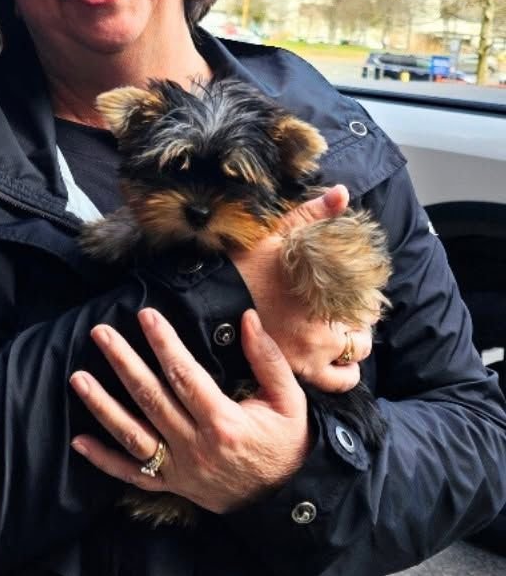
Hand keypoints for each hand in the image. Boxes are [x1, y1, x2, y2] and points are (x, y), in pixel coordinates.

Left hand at [70, 308, 310, 513]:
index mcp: (225, 422)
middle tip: (100, 333)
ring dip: (102, 405)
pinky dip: (104, 460)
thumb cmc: (287, 444)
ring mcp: (180, 470)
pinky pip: (132, 475)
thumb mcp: (289, 401)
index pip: (184, 375)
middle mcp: (196, 447)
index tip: (145, 315)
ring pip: (133, 435)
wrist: (287, 501)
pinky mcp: (172, 485)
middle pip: (151, 398)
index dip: (163, 344)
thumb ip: (267, 359)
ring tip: (78, 378)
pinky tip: (78, 441)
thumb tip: (247, 318)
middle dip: (122, 362)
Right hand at [230, 185, 372, 393]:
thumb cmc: (241, 264)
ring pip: (352, 364)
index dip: (364, 302)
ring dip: (349, 354)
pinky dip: (334, 376)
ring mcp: (313, 354)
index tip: (352, 298)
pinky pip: (332, 383)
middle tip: (340, 318)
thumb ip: (313, 214)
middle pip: (363, 336)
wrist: (207, 297)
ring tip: (333, 342)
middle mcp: (328, 328)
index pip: (369, 305)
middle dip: (356, 328)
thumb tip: (342, 192)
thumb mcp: (278, 232)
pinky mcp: (295, 370)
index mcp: (330, 294)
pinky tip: (324, 365)